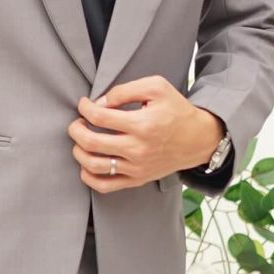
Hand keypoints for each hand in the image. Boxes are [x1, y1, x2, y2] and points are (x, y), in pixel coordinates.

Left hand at [69, 77, 222, 192]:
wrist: (198, 139)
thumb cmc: (176, 110)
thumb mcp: (156, 87)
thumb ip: (125, 90)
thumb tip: (100, 102)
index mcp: (142, 124)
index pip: (99, 117)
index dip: (85, 108)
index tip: (84, 104)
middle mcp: (138, 149)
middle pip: (91, 142)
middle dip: (75, 129)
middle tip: (77, 122)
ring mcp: (136, 167)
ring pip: (93, 165)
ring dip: (78, 151)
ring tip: (81, 141)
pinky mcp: (137, 179)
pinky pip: (105, 186)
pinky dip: (88, 177)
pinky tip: (87, 163)